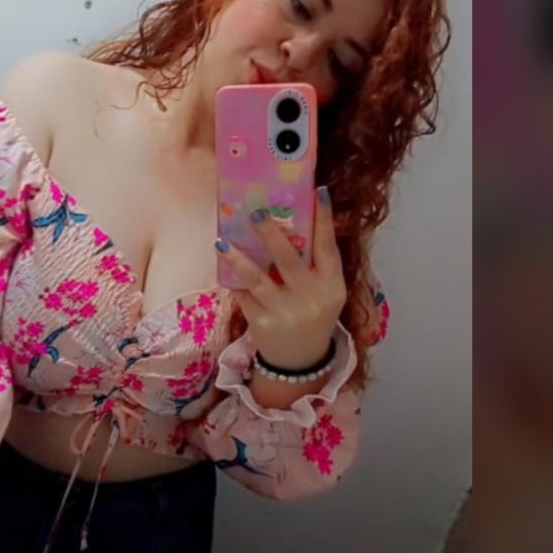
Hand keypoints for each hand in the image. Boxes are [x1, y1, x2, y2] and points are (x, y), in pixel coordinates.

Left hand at [216, 186, 346, 369]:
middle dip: (271, 234)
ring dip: (237, 259)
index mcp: (331, 284)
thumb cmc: (313, 312)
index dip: (325, 218)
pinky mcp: (262, 324)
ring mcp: (285, 311)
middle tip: (255, 212)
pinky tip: (222, 263)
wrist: (301, 361)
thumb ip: (315, 263)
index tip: (320, 190)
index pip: (328, 246)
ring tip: (221, 242)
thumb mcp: (325, 290)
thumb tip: (295, 219)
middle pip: (288, 260)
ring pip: (257, 279)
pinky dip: (232, 279)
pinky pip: (242, 295)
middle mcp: (310, 297)